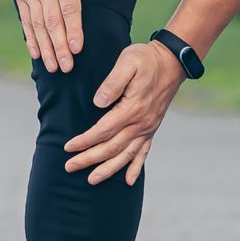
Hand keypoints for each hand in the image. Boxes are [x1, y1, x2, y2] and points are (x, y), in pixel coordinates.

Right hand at [3, 0, 115, 72]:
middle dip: (60, 48)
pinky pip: (25, 20)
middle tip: (67, 68)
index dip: (74, 30)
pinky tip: (35, 53)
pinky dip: (30, 38)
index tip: (78, 49)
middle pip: (53, 23)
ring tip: (52, 67)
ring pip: (37, 26)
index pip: (70, 9)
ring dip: (45, 48)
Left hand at [63, 42, 183, 185]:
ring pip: (126, 155)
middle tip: (70, 167)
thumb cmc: (146, 59)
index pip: (103, 130)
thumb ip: (112, 82)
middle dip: (89, 159)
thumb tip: (97, 102)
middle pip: (111, 147)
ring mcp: (148, 128)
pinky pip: (144, 152)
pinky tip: (129, 181)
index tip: (68, 147)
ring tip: (92, 180)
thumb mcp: (128, 61)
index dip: (84, 141)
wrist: (171, 62)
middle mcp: (141, 123)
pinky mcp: (152, 128)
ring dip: (108, 169)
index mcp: (132, 108)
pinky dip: (135, 168)